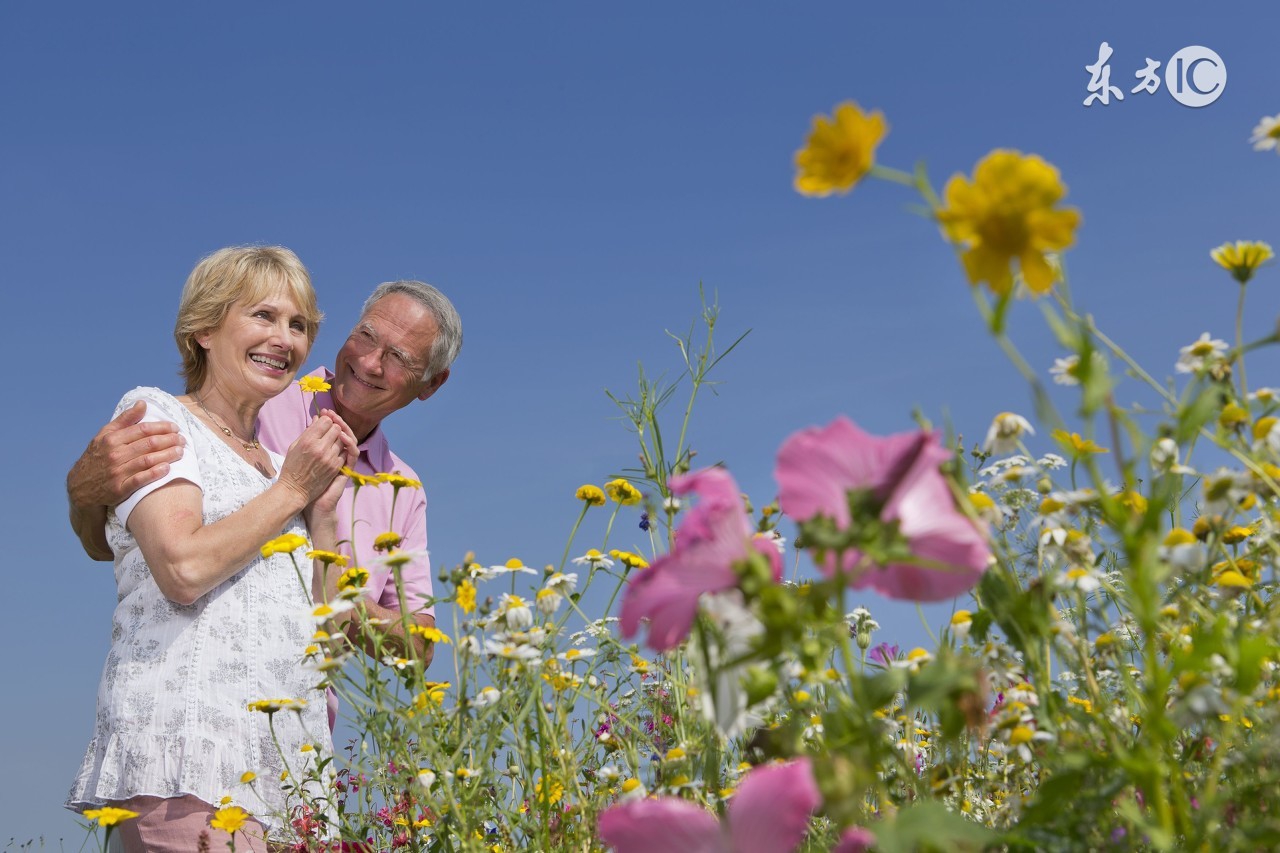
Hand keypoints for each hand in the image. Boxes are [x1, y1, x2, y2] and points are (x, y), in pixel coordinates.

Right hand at [67, 400, 185, 508]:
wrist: (80, 486)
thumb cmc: (98, 457)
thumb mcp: (105, 435)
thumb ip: (125, 420)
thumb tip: (142, 404)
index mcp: (112, 439)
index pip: (143, 430)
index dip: (162, 427)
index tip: (175, 427)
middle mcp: (114, 454)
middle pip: (148, 444)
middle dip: (169, 440)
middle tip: (182, 440)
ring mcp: (116, 472)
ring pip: (147, 460)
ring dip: (167, 455)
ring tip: (180, 452)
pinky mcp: (119, 489)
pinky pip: (140, 480)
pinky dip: (154, 473)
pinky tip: (167, 469)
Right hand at [278, 410, 357, 504]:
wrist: (295, 489)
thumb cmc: (292, 466)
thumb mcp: (295, 446)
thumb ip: (308, 431)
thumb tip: (317, 418)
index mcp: (308, 440)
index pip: (326, 421)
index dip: (326, 420)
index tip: (324, 424)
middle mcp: (320, 447)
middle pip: (336, 428)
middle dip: (333, 428)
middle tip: (328, 432)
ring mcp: (330, 457)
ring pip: (342, 440)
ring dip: (338, 439)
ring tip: (331, 442)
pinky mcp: (336, 467)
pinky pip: (344, 452)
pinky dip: (340, 450)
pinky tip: (334, 452)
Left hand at [307, 411, 358, 516]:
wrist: (302, 496)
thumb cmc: (300, 475)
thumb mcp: (304, 451)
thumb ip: (310, 436)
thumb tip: (315, 419)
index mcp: (328, 450)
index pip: (334, 430)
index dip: (331, 420)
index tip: (324, 411)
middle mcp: (338, 454)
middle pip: (343, 433)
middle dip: (338, 421)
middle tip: (331, 413)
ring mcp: (343, 461)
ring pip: (351, 440)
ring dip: (345, 429)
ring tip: (337, 421)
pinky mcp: (346, 469)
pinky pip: (353, 453)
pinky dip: (349, 443)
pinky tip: (341, 435)